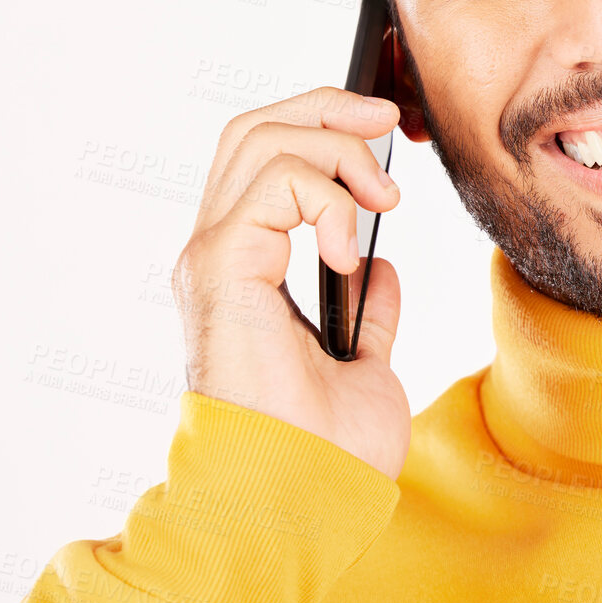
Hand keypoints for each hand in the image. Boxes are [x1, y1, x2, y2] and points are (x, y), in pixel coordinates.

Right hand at [173, 87, 408, 476]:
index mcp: (245, 272)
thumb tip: (381, 268)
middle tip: (387, 120)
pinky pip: (273, 184)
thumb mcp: (365, 367)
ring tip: (384, 197)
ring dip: (337, 148)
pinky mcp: (221, 268)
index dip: (322, 125)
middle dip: (326, 105)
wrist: (304, 497)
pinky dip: (325, 196)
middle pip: (253, 129)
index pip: (264, 159)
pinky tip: (348, 247)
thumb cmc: (325, 452)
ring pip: (259, 140)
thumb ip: (368, 313)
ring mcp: (213, 258)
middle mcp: (218, 255)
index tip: (387, 131)